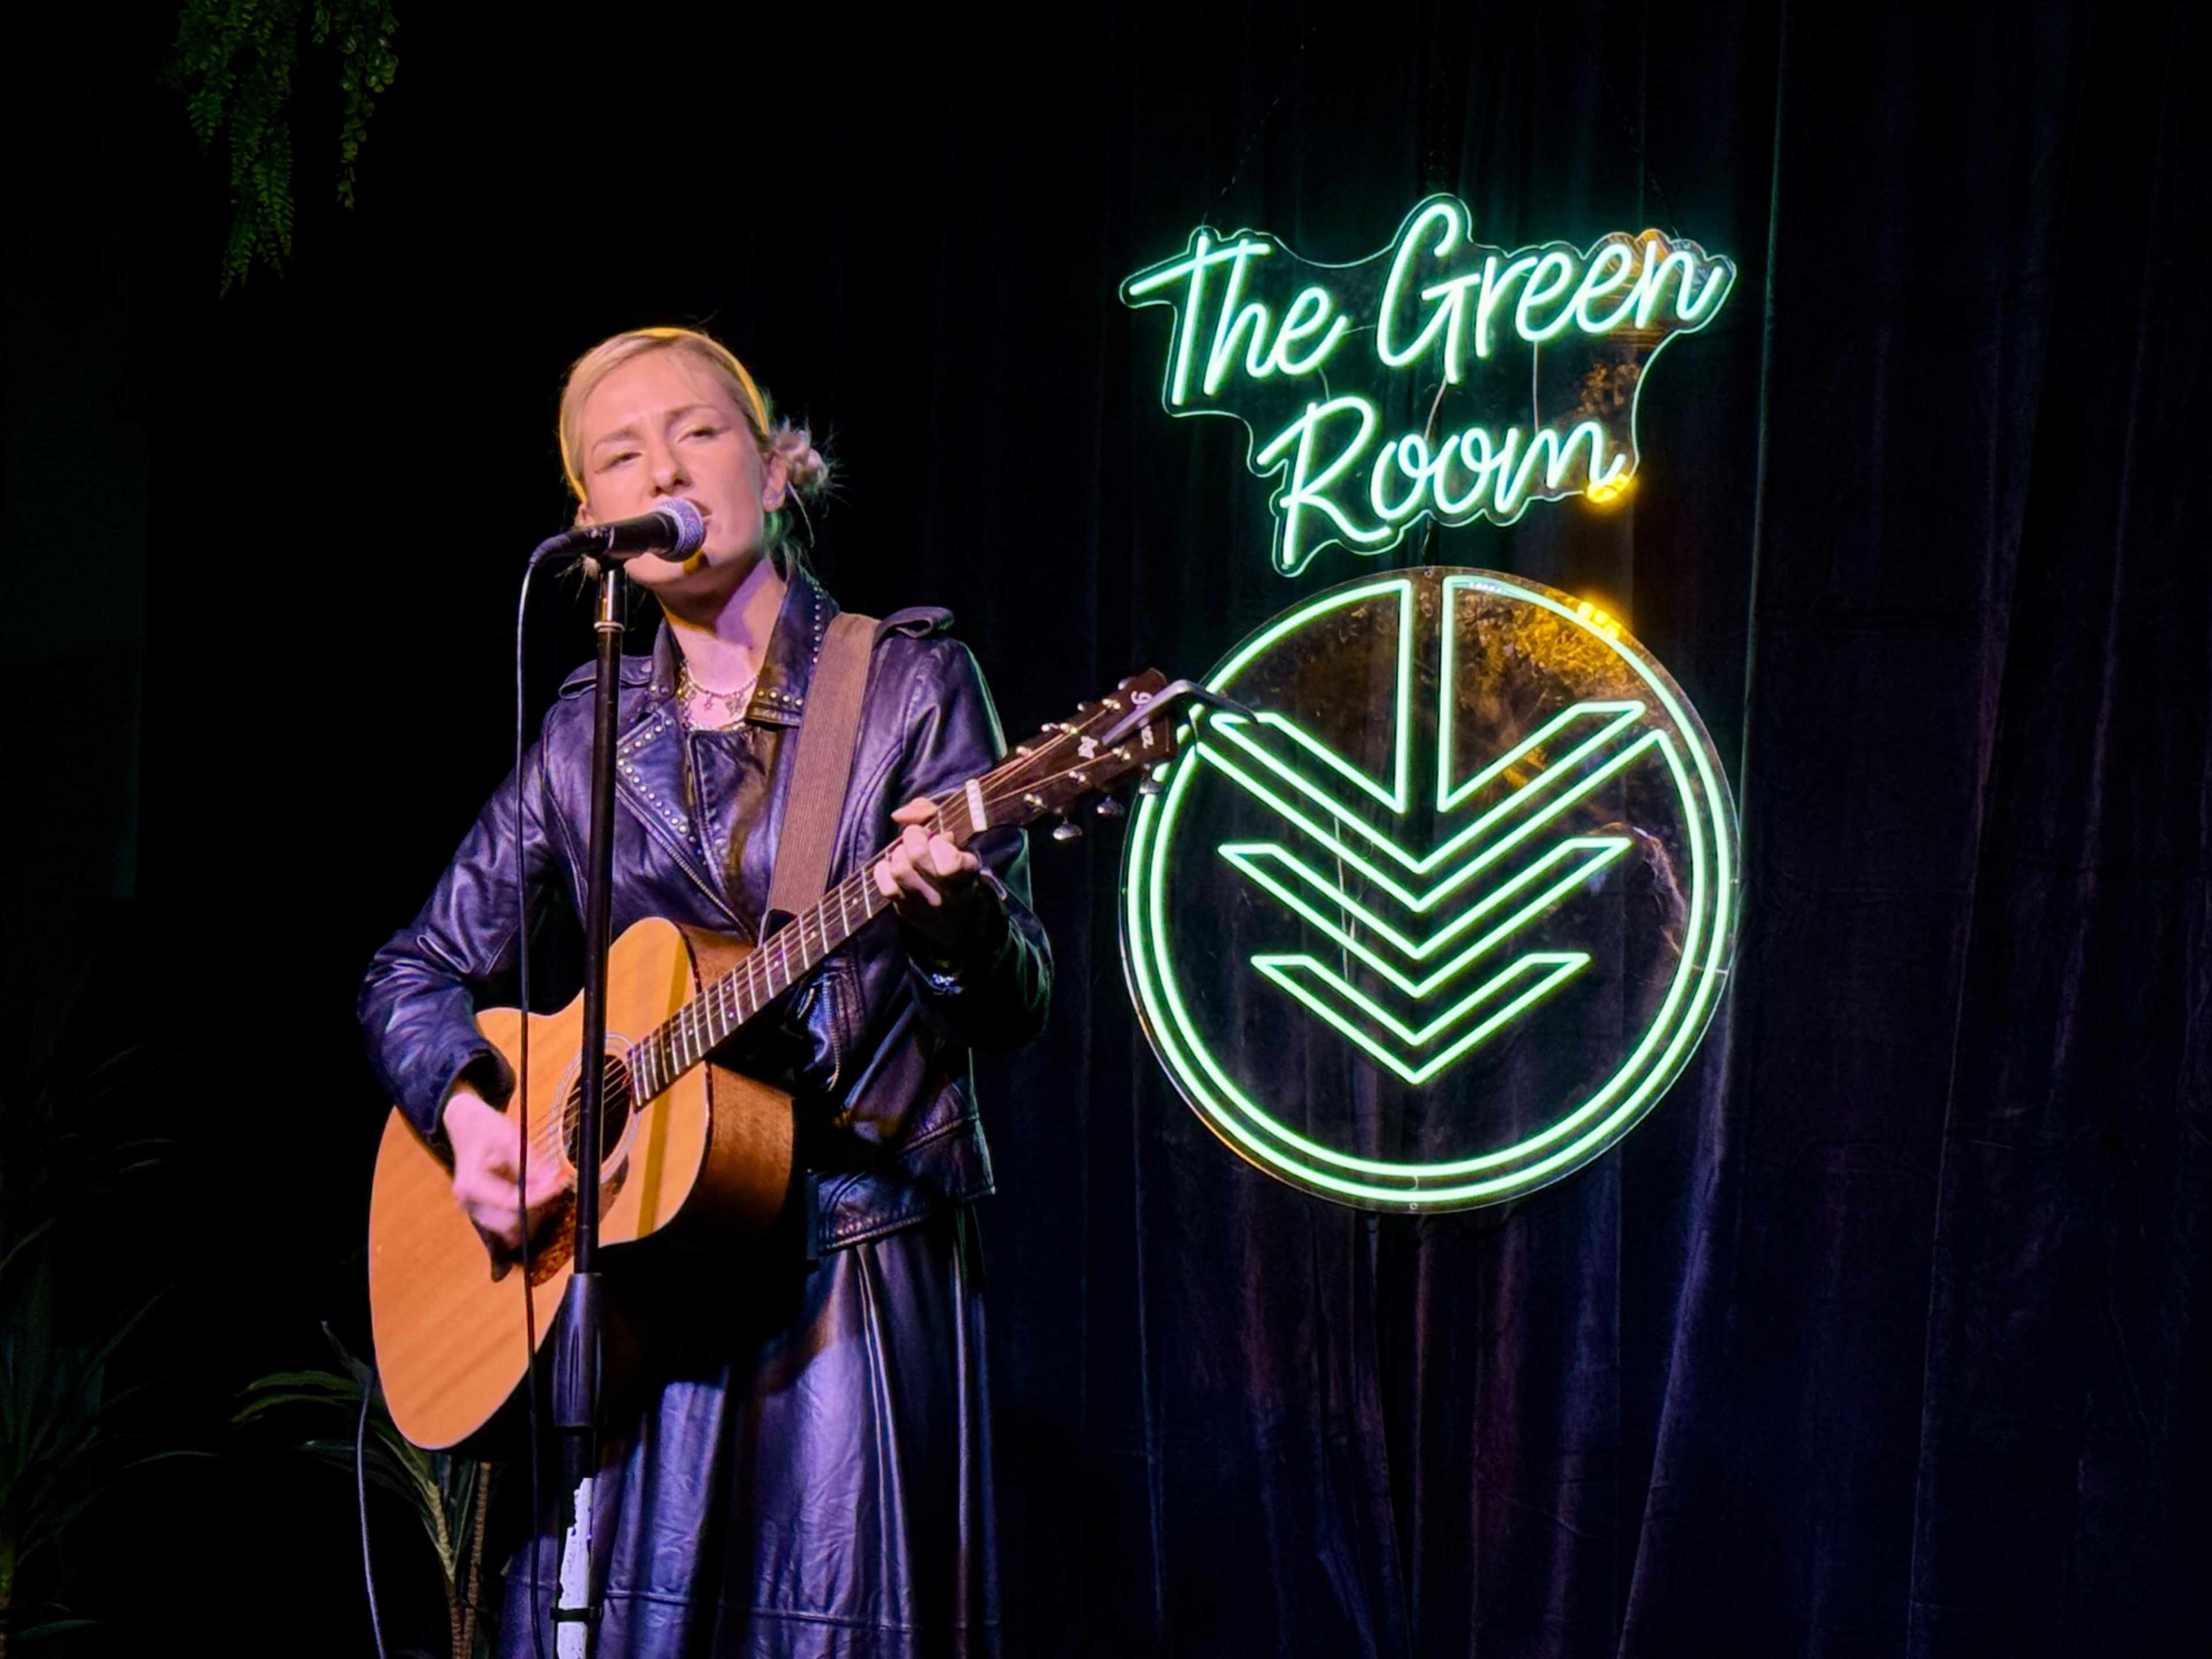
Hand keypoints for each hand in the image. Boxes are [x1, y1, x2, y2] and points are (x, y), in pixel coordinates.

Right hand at [442, 1085, 567, 1267]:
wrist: (467, 1126)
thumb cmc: (486, 1128)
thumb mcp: (509, 1136)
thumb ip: (529, 1160)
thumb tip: (552, 1178)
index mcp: (471, 1184)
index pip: (510, 1202)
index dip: (539, 1195)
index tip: (559, 1181)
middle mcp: (468, 1203)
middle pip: (509, 1223)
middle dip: (536, 1206)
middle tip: (557, 1183)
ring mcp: (474, 1210)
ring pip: (509, 1227)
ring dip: (531, 1211)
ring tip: (548, 1185)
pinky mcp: (482, 1211)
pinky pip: (506, 1222)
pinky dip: (524, 1211)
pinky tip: (537, 1191)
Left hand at [873, 797, 985, 949]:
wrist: (960, 917)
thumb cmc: (956, 862)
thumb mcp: (955, 835)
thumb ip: (928, 812)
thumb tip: (898, 815)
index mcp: (967, 872)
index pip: (949, 859)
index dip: (940, 841)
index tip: (942, 839)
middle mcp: (947, 893)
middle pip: (917, 855)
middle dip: (913, 836)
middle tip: (917, 837)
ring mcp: (925, 904)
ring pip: (900, 869)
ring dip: (899, 854)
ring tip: (906, 854)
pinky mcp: (906, 911)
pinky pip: (886, 887)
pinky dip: (884, 871)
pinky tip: (892, 868)